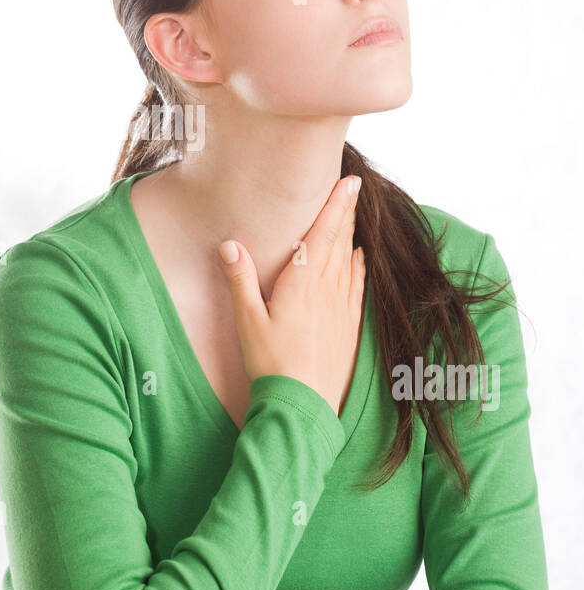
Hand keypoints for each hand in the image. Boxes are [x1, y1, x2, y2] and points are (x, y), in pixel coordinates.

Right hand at [217, 174, 364, 415]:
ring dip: (352, 235)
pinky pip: (356, 286)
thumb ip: (240, 280)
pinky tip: (360, 259)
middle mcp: (327, 290)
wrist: (304, 406)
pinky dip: (359, 266)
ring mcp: (342, 308)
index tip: (349, 183)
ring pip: (349, 261)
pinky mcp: (348, 326)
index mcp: (302, 283)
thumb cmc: (271, 363)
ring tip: (354, 214)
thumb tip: (230, 244)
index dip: (335, 206)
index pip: (322, 235)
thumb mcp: (247, 321)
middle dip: (345, 212)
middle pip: (339, 242)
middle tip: (354, 187)